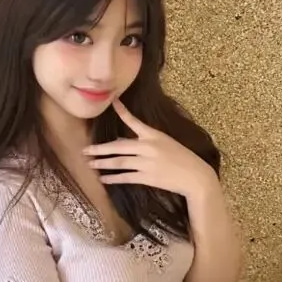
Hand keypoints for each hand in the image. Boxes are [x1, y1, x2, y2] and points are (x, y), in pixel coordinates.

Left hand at [83, 97, 215, 199]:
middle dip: (100, 149)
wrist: (195, 176)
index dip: (122, 111)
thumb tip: (123, 142)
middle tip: (86, 150)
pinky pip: (126, 177)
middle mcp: (148, 147)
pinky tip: (104, 179)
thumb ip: (146, 141)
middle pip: (118, 147)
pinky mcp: (147, 177)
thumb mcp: (166, 143)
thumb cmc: (183, 159)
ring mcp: (147, 163)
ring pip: (119, 162)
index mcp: (154, 135)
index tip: (113, 102)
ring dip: (103, 163)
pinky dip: (113, 178)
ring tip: (91, 164)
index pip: (134, 121)